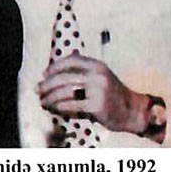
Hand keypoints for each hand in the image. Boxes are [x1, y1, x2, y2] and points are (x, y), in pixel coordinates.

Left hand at [36, 54, 150, 134]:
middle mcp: (97, 75)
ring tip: (43, 101)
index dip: (54, 67)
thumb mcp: (101, 75)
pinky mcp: (96, 106)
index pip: (70, 61)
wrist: (132, 111)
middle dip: (47, 84)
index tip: (44, 74)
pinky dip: (60, 106)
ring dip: (50, 97)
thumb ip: (83, 71)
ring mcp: (97, 90)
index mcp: (97, 65)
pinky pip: (72, 105)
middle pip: (64, 77)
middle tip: (38, 90)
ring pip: (65, 92)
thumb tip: (57, 70)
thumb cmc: (113, 94)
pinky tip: (54, 108)